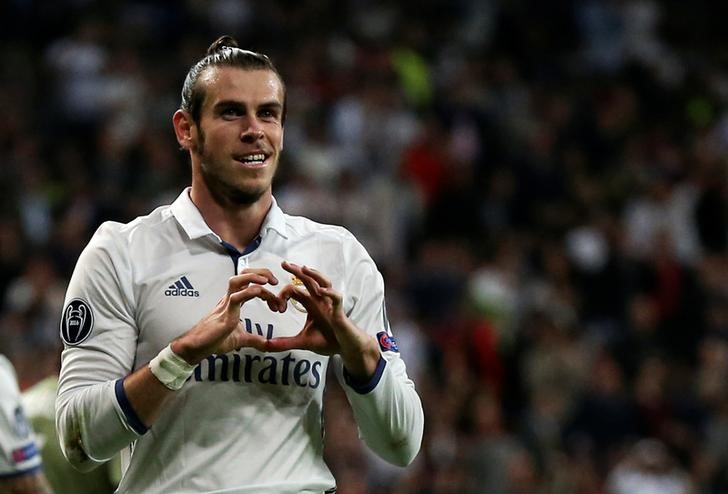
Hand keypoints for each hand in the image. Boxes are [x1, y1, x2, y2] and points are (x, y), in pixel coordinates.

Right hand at [171, 268, 284, 364]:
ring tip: (268, 281)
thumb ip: (254, 339)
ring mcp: (226, 304)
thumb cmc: (214, 340)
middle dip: (262, 272)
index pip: (251, 284)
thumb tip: (267, 344)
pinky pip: (235, 297)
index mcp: (234, 301)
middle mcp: (230, 298)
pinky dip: (248, 292)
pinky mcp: (224, 313)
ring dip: (255, 277)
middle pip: (244, 274)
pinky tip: (259, 292)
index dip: (266, 288)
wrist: (197, 348)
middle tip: (275, 281)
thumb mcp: (240, 339)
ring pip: (238, 280)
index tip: (278, 300)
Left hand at [265, 261, 379, 379]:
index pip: (295, 291)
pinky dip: (329, 293)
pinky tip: (321, 290)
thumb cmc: (328, 341)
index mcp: (311, 305)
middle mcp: (320, 301)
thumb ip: (285, 343)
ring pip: (324, 283)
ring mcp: (330, 305)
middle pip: (308, 281)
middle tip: (283, 263)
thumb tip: (266, 346)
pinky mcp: (339, 312)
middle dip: (297, 271)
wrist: (346, 348)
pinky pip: (336, 298)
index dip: (283, 294)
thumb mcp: (303, 342)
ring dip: (314, 275)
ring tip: (304, 269)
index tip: (276, 307)